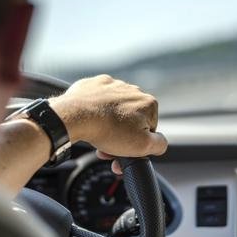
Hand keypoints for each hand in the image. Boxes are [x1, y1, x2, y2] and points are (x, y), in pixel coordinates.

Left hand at [50, 75, 167, 172]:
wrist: (75, 116)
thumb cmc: (109, 130)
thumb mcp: (143, 145)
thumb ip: (160, 144)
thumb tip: (160, 142)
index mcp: (149, 103)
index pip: (149, 130)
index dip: (136, 144)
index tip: (124, 152)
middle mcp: (133, 90)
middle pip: (131, 120)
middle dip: (121, 137)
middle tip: (109, 149)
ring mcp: (113, 85)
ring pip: (115, 112)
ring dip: (109, 126)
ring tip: (98, 137)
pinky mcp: (94, 85)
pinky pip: (99, 102)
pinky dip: (96, 112)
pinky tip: (91, 121)